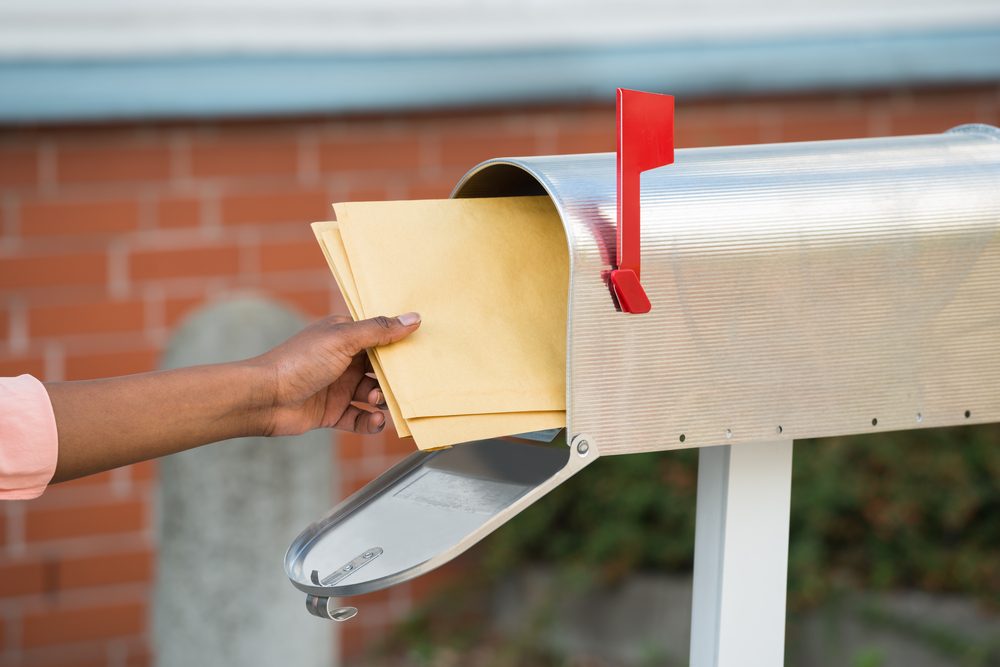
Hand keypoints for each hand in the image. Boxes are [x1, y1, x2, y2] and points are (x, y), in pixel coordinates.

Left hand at [254, 313, 420, 436]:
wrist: (264, 399)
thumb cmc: (299, 362)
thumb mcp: (343, 339)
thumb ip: (379, 331)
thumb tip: (413, 318)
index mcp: (345, 336)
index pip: (380, 337)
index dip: (399, 345)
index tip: (421, 352)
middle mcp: (344, 360)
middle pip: (380, 369)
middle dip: (394, 378)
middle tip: (405, 384)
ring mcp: (339, 387)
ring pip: (373, 395)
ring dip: (382, 400)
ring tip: (377, 400)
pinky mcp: (333, 412)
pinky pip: (361, 418)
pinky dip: (371, 422)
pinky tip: (375, 421)